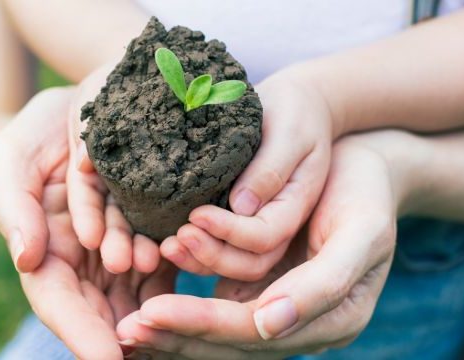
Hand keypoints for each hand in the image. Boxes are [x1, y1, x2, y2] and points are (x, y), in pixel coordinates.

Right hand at [0, 87, 174, 358]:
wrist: (86, 106)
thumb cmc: (42, 131)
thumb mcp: (14, 156)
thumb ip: (14, 206)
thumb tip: (27, 257)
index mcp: (46, 250)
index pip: (58, 302)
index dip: (80, 333)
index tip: (107, 359)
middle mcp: (84, 258)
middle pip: (101, 309)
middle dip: (122, 329)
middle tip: (146, 347)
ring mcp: (119, 245)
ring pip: (137, 289)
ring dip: (152, 297)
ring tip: (161, 273)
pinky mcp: (150, 229)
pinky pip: (165, 260)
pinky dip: (174, 266)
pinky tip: (183, 256)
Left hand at [116, 132, 412, 357]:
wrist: (363, 168)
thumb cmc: (366, 194)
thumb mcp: (362, 235)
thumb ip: (323, 285)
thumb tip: (268, 326)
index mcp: (332, 319)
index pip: (253, 332)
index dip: (201, 325)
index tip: (151, 313)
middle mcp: (300, 321)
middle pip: (230, 340)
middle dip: (178, 335)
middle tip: (127, 329)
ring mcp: (278, 303)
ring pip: (219, 328)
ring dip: (176, 321)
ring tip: (131, 315)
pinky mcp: (263, 283)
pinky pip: (219, 300)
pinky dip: (186, 300)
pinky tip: (151, 295)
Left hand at [161, 73, 332, 280]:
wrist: (295, 107)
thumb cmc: (294, 113)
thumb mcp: (290, 134)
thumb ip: (271, 169)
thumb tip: (241, 206)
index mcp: (295, 203)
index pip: (265, 235)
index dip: (230, 232)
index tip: (196, 214)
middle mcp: (279, 222)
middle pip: (250, 261)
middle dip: (212, 255)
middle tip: (177, 239)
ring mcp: (260, 224)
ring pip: (235, 262)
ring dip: (200, 260)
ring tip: (167, 247)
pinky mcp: (240, 219)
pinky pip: (221, 247)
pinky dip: (197, 251)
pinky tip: (169, 241)